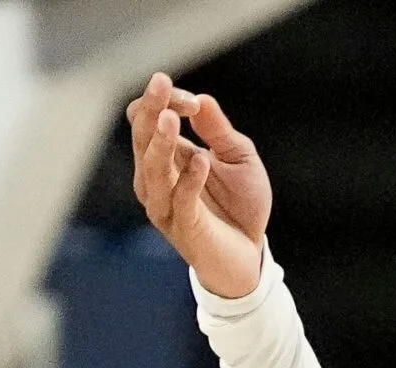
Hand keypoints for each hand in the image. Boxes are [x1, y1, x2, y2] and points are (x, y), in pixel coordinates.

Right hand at [126, 72, 270, 297]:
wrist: (251, 256)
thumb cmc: (241, 206)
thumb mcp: (238, 159)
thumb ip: (219, 132)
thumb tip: (201, 99)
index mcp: (168, 157)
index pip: (151, 121)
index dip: (165, 103)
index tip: (191, 99)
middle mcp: (158, 179)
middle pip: (144, 140)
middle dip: (151, 111)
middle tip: (159, 84)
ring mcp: (166, 205)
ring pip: (153, 170)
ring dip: (161, 143)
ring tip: (170, 117)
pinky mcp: (184, 228)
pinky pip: (180, 201)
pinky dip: (189, 180)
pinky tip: (201, 159)